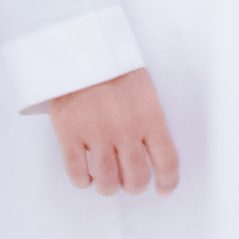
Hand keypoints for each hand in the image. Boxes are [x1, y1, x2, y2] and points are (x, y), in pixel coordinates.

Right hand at [47, 68, 179, 195]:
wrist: (80, 50)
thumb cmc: (115, 68)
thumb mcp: (145, 90)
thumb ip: (151, 121)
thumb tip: (157, 153)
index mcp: (150, 117)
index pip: (167, 162)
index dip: (168, 182)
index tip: (164, 189)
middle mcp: (125, 131)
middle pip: (137, 179)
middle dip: (135, 186)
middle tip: (131, 181)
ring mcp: (96, 135)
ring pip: (108, 183)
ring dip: (110, 187)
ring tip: (109, 180)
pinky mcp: (70, 136)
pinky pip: (77, 174)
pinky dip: (83, 181)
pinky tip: (87, 175)